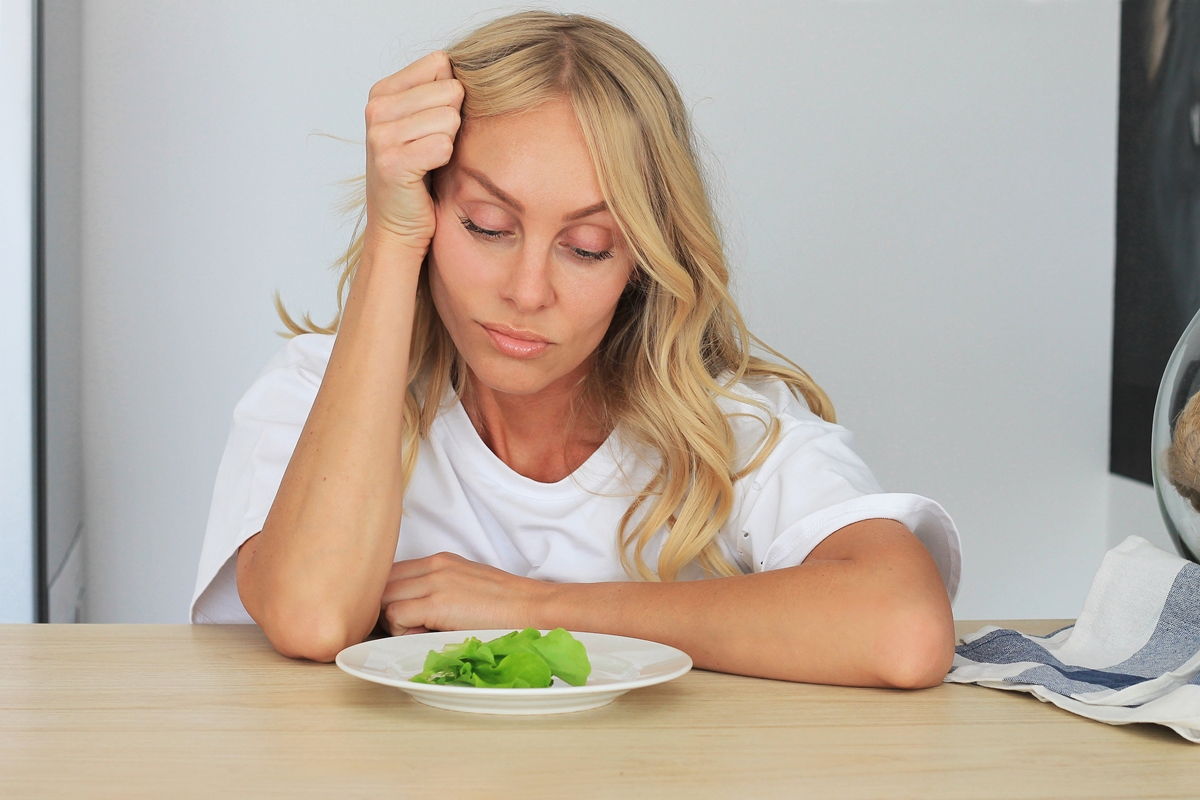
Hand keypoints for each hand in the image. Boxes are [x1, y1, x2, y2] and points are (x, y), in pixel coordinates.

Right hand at [363, 51, 463, 249]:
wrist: (398, 225)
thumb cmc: (419, 174)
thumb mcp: (423, 123)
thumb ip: (438, 91)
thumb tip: (468, 68)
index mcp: (382, 91)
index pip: (440, 64)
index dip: (450, 96)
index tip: (434, 124)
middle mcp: (376, 108)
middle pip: (450, 90)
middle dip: (452, 121)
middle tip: (433, 147)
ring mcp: (380, 135)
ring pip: (450, 118)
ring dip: (449, 144)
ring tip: (429, 161)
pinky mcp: (391, 162)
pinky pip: (443, 146)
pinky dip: (444, 162)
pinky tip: (428, 173)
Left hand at [378, 552, 552, 635]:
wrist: (533, 607)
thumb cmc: (506, 606)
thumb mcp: (466, 586)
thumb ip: (436, 591)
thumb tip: (408, 613)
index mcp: (440, 561)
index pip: (391, 572)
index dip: (389, 596)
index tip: (401, 616)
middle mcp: (434, 566)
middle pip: (382, 583)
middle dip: (384, 608)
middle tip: (406, 627)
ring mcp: (435, 582)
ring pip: (383, 599)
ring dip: (393, 620)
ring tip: (420, 631)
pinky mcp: (437, 603)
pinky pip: (396, 615)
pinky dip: (402, 630)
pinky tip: (426, 635)